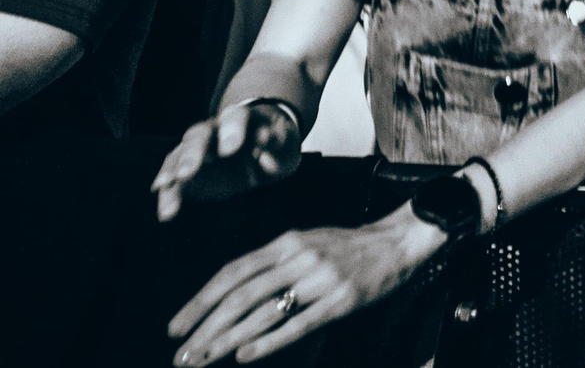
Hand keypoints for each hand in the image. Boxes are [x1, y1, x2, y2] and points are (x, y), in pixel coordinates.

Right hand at [152, 99, 304, 221]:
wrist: (262, 152)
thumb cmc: (275, 144)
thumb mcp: (285, 142)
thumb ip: (278, 142)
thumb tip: (268, 142)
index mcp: (242, 118)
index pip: (236, 117)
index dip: (233, 131)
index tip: (231, 150)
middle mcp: (214, 130)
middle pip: (199, 135)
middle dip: (193, 152)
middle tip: (189, 171)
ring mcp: (198, 150)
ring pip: (179, 155)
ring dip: (172, 172)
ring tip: (166, 187)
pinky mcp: (188, 172)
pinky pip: (174, 181)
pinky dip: (169, 194)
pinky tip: (166, 211)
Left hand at [167, 215, 435, 365]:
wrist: (397, 242)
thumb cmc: (345, 247)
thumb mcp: (304, 242)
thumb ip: (270, 264)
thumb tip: (227, 295)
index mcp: (285, 242)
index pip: (231, 273)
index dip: (199, 302)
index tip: (175, 328)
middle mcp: (299, 258)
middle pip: (240, 296)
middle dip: (205, 328)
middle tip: (183, 356)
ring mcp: (320, 279)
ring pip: (263, 312)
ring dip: (227, 339)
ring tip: (203, 360)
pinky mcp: (340, 301)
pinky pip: (298, 323)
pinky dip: (268, 341)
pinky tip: (245, 356)